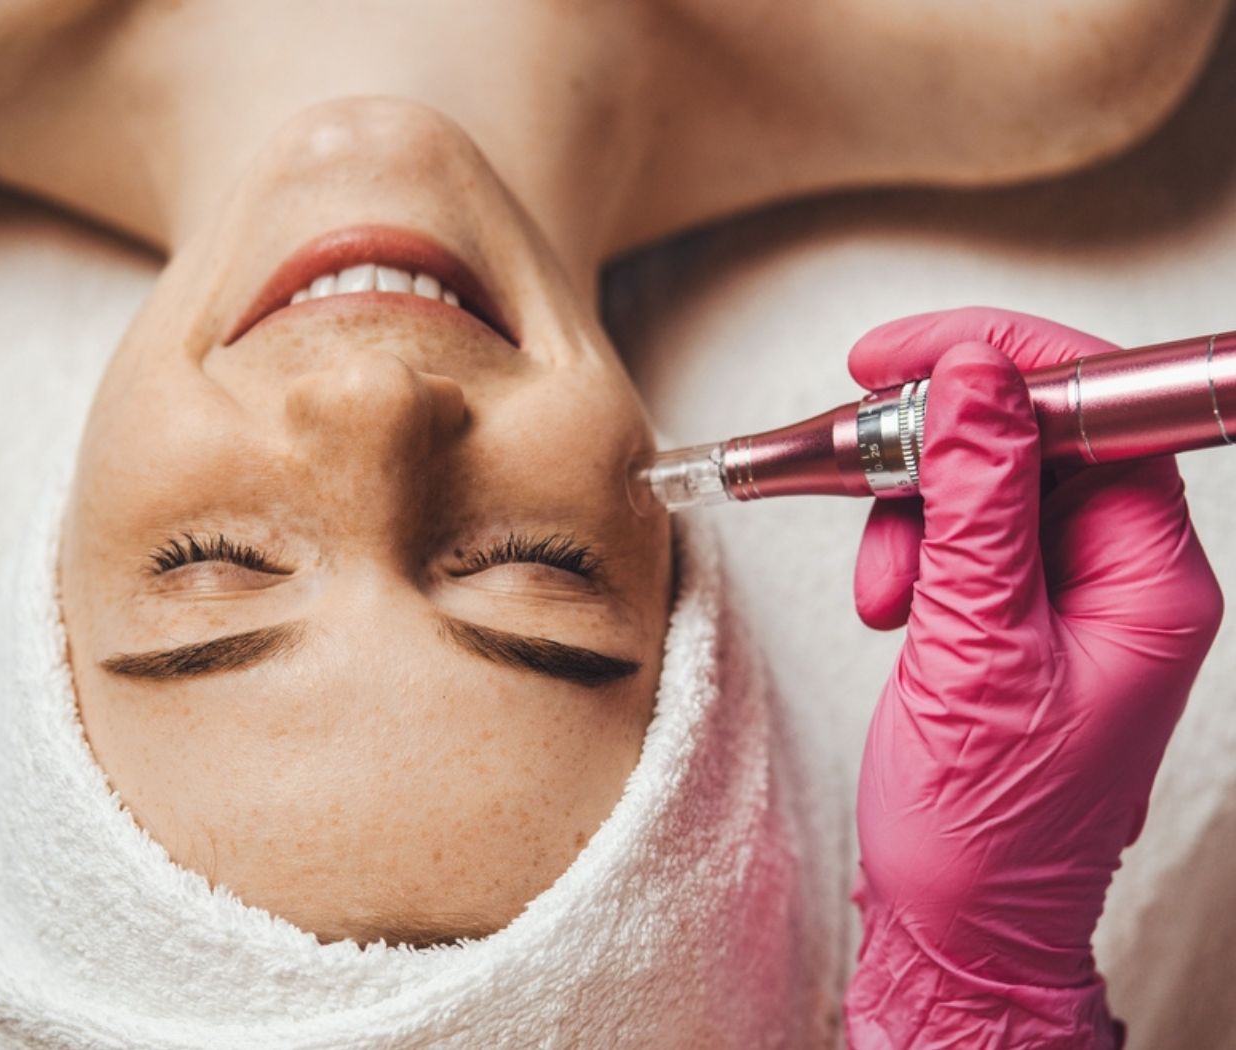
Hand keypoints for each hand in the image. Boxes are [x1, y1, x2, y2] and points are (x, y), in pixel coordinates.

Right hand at [843, 308, 1223, 1047]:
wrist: (957, 925)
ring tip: (885, 587)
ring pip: (985, 488)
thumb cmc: (987, 828)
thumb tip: (975, 380)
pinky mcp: (1015, 619)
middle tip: (866, 458)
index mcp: (1150, 582)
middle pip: (1035, 441)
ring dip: (913, 515)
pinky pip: (962, 540)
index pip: (1101, 414)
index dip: (1004, 364)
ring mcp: (1067, 600)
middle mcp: (1121, 580)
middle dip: (938, 454)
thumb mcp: (974, 651)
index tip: (906, 356)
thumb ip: (977, 503)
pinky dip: (910, 555)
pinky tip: (891, 604)